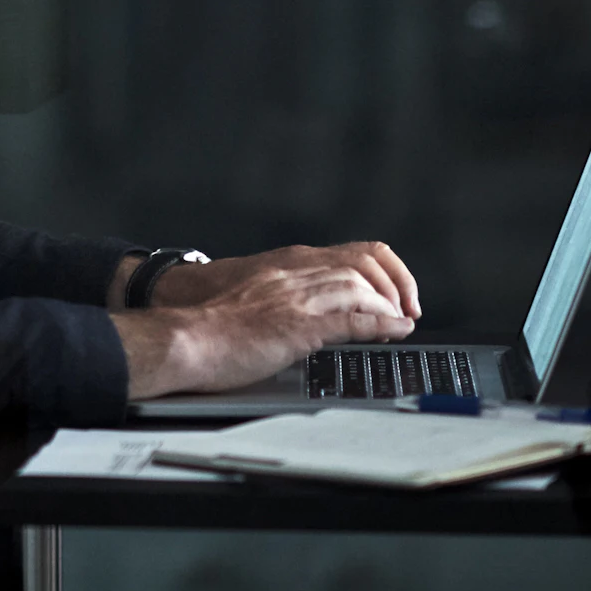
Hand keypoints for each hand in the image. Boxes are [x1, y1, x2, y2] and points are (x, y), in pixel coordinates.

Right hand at [111, 248, 417, 398]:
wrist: (185, 338)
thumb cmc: (209, 327)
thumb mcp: (255, 300)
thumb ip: (285, 300)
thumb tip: (315, 318)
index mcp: (285, 265)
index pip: (350, 252)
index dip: (382, 271)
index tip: (394, 294)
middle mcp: (295, 273)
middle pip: (364, 263)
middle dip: (395, 285)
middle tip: (406, 309)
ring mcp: (297, 297)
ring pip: (362, 286)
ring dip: (391, 305)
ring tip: (402, 323)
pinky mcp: (298, 325)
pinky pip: (353, 319)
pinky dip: (381, 324)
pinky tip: (394, 332)